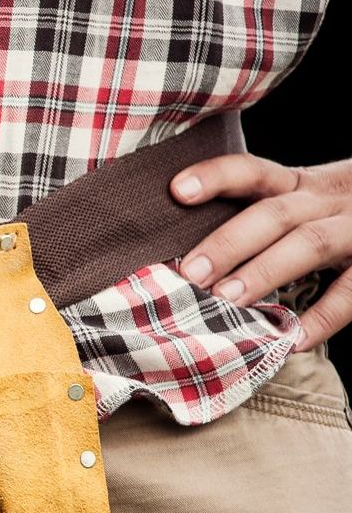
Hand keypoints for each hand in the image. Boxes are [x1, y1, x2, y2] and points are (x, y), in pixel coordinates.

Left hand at [170, 153, 351, 351]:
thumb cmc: (341, 218)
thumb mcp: (307, 204)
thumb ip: (262, 221)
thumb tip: (192, 263)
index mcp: (301, 185)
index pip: (254, 172)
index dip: (216, 177)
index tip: (177, 190)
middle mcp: (328, 200)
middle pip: (275, 214)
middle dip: (229, 242)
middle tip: (191, 273)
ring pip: (310, 243)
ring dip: (265, 272)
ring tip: (227, 300)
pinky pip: (351, 292)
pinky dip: (322, 318)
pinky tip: (291, 340)